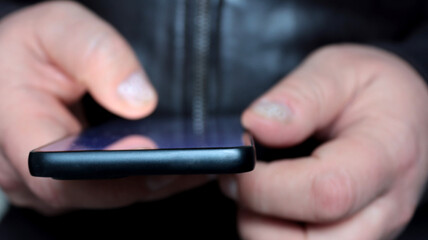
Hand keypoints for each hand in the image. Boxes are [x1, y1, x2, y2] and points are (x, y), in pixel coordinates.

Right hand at [0, 1, 208, 213]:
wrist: (11, 66)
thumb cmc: (28, 47)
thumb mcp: (56, 30)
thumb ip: (95, 55)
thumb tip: (139, 101)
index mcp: (14, 132)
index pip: (62, 171)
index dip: (111, 168)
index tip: (153, 149)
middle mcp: (30, 171)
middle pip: (94, 191)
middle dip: (149, 178)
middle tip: (199, 161)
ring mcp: (51, 182)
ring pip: (107, 194)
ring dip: (154, 181)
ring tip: (199, 162)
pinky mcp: (70, 182)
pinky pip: (110, 188)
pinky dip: (146, 177)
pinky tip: (179, 163)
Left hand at [220, 45, 427, 238]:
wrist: (403, 113)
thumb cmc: (373, 91)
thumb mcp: (340, 70)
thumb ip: (301, 95)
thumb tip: (257, 125)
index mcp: (385, 156)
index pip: (324, 193)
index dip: (265, 183)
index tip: (240, 157)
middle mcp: (384, 206)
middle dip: (256, 216)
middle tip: (242, 177)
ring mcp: (370, 229)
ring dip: (261, 226)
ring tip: (256, 186)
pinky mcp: (350, 236)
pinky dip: (271, 231)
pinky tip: (271, 198)